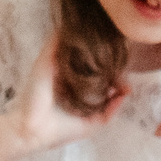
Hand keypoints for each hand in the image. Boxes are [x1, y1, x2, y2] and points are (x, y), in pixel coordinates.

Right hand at [0, 32, 128, 160]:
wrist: (34, 133)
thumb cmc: (60, 130)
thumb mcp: (94, 122)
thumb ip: (111, 109)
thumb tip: (126, 90)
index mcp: (75, 85)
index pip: (95, 68)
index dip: (111, 67)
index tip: (122, 71)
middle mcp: (64, 71)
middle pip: (85, 53)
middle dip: (102, 48)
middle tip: (119, 48)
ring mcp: (54, 63)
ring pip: (71, 42)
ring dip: (86, 35)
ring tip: (103, 30)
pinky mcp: (46, 60)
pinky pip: (57, 40)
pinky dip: (68, 32)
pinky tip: (84, 27)